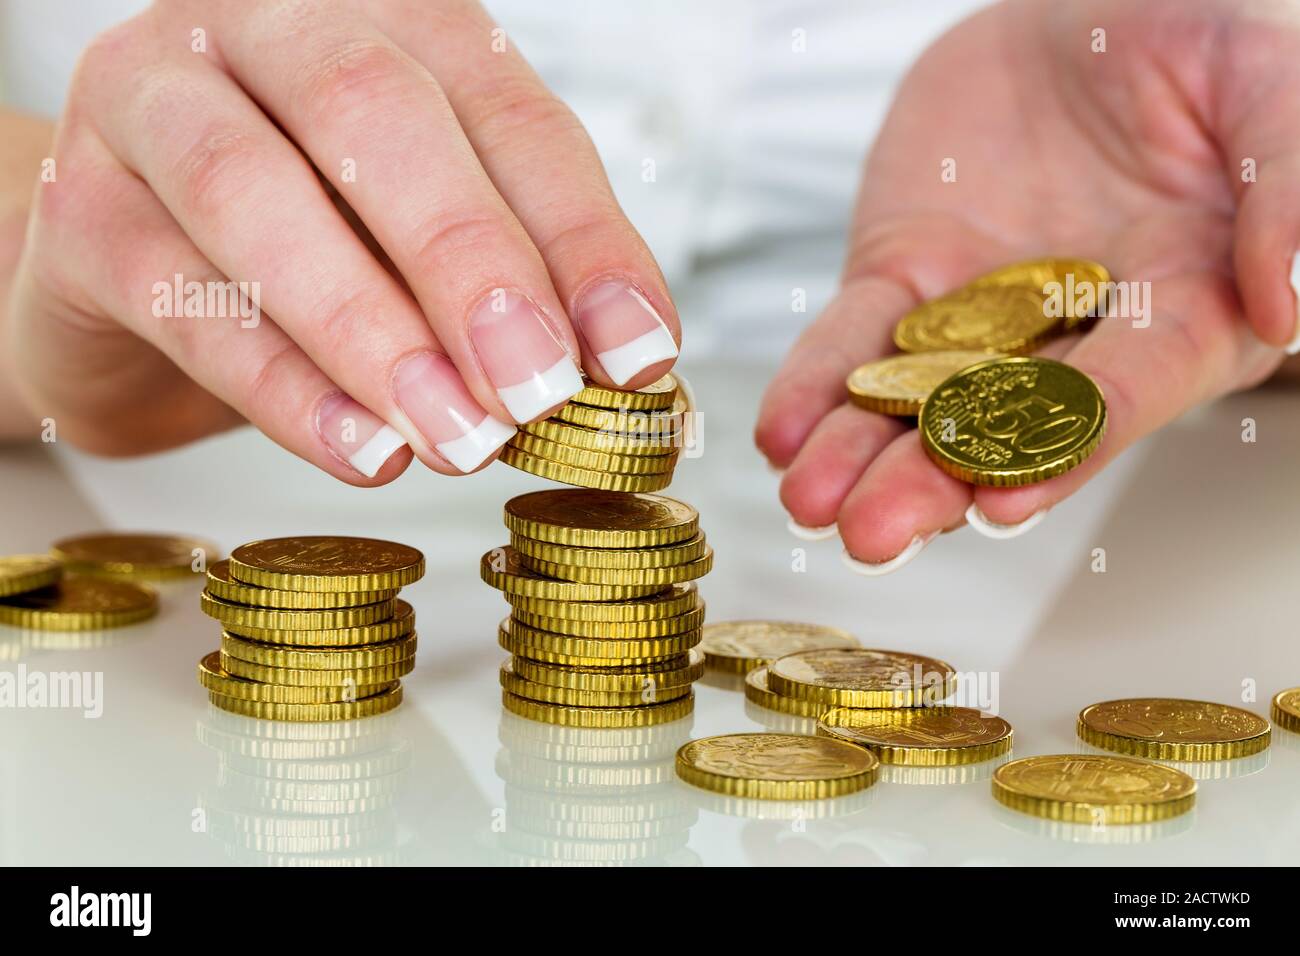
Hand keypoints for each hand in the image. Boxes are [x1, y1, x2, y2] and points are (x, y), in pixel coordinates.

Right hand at [7, 0, 678, 481]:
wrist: (130, 272)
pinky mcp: (79, 212)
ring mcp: (151, 104)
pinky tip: (366, 451)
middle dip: (472, 262)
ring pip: (255, 193)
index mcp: (385, 21)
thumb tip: (623, 366)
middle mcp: (265, 29)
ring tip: (460, 437)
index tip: (638, 351)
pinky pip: (185, 300)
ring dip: (375, 330)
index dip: (582, 235)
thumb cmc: (311, 245)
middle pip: (376, 115)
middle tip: (540, 389)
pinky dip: (287, 388)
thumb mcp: (423, 241)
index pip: (507, 111)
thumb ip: (517, 276)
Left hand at [756, 0, 1290, 569]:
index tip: (1002, 499)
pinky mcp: (906, 276)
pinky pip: (854, 337)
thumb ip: (1288, 188)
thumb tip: (1289, 306)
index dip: (1068, 446)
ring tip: (810, 504)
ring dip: (861, 455)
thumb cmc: (1194, 40)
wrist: (1077, 0)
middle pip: (1004, 423)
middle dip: (935, 483)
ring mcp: (981, 312)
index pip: (1127, 388)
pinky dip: (816, 383)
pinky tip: (783, 434)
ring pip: (918, 398)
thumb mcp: (1265, 86)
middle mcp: (1076, 335)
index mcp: (1184, 309)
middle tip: (873, 535)